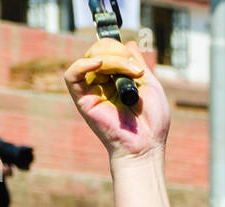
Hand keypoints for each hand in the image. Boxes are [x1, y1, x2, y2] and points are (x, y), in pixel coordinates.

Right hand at [64, 40, 164, 161]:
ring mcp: (92, 91)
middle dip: (118, 53)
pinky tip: (98, 63)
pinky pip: (72, 76)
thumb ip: (137, 63)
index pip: (110, 51)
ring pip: (90, 59)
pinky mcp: (82, 100)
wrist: (146, 145)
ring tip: (131, 74)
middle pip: (99, 51)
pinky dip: (83, 65)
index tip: (138, 65)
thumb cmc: (152, 121)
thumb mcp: (150, 85)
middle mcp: (102, 83)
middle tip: (136, 70)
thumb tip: (128, 43)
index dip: (120, 49)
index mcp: (118, 79)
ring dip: (112, 59)